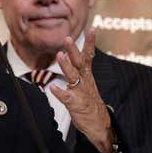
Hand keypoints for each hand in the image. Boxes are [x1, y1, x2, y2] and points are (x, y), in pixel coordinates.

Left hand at [50, 28, 114, 152]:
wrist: (99, 124)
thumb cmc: (90, 103)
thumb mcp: (86, 83)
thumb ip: (78, 69)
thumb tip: (67, 55)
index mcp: (88, 76)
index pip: (89, 56)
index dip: (91, 43)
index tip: (93, 28)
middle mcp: (85, 81)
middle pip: (80, 63)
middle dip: (74, 50)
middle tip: (67, 38)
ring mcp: (81, 92)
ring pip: (73, 77)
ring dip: (66, 66)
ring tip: (59, 56)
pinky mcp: (75, 104)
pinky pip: (66, 97)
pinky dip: (59, 93)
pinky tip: (52, 88)